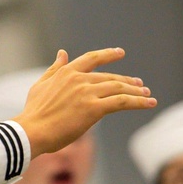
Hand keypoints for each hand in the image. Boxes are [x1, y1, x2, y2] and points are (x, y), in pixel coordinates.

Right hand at [13, 48, 155, 157]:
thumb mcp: (41, 85)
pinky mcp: (94, 108)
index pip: (92, 58)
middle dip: (127, 81)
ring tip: (148, 95)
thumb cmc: (34, 113)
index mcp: (67, 72)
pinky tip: (149, 103)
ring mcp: (87, 93)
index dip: (108, 54)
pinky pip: (122, 102)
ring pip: (119, 88)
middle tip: (140, 84)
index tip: (120, 52)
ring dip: (136, 91)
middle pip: (110, 77)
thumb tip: (62, 53)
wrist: (32, 131)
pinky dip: (138, 102)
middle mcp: (79, 79)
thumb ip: (54, 69)